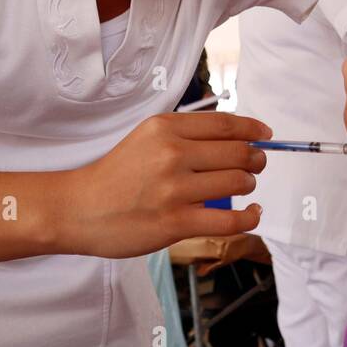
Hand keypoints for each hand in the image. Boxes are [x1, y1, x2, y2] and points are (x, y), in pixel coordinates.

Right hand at [56, 112, 270, 257]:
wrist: (80, 209)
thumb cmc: (116, 174)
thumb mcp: (146, 137)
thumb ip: (185, 134)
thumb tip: (236, 136)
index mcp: (165, 128)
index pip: (225, 124)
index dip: (253, 129)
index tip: (266, 135)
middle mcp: (172, 154)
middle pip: (238, 152)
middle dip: (255, 160)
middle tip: (255, 166)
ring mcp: (174, 189)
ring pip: (238, 183)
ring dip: (249, 186)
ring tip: (243, 189)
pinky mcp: (176, 222)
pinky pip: (230, 220)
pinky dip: (249, 218)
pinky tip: (252, 214)